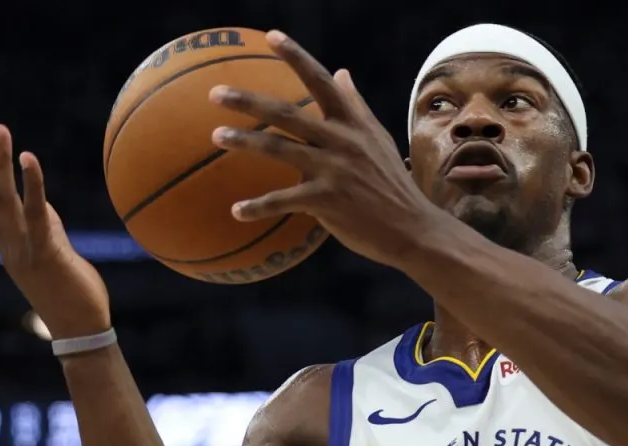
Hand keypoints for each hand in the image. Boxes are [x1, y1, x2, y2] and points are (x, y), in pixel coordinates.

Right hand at [0, 121, 109, 338]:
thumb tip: (41, 204)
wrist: (80, 330)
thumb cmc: (72, 294)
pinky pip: (35, 214)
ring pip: (3, 199)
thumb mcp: (52, 256)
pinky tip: (30, 158)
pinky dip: (32, 184)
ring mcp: (23, 249)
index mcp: (8, 248)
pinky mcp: (45, 252)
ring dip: (0, 162)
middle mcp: (8, 246)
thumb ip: (43, 230)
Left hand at [208, 30, 446, 267]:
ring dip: (244, 142)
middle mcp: (341, 141)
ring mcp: (334, 170)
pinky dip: (257, 207)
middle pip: (287, 114)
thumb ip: (355, 105)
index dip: (296, 57)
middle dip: (248, 101)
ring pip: (279, 150)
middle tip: (215, 93)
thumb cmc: (391, 182)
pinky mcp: (327, 201)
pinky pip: (282, 201)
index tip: (271, 36)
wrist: (412, 227)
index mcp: (352, 123)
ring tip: (216, 137)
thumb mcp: (377, 139)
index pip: (321, 82)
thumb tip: (341, 72)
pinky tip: (236, 211)